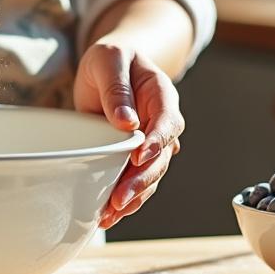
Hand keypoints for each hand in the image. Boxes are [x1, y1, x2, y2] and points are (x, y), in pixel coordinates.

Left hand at [73, 42, 185, 229]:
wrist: (107, 67)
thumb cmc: (110, 58)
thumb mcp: (108, 60)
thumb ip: (117, 88)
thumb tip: (127, 123)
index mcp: (162, 95)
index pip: (167, 122)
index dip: (156, 141)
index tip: (139, 157)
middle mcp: (161, 123)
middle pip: (161, 157)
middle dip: (142, 179)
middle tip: (119, 198)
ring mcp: (150, 143)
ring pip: (150, 176)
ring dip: (134, 197)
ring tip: (109, 214)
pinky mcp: (133, 157)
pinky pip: (135, 180)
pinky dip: (124, 199)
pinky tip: (107, 215)